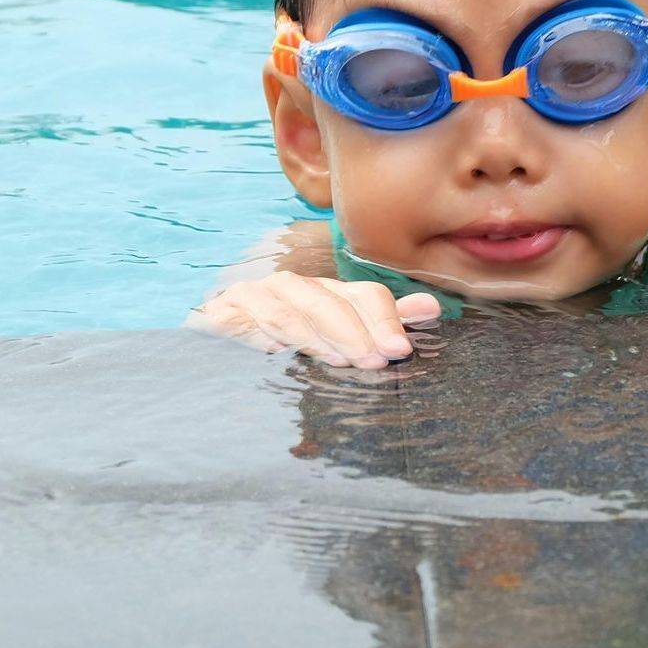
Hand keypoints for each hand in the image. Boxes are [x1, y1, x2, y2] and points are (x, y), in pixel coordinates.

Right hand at [186, 272, 440, 368]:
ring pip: (288, 313)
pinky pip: (240, 323)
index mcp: (324, 292)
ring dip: (315, 336)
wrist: (217, 341)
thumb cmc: (287, 341)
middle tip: (375, 359)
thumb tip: (431, 307)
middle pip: (327, 301)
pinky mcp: (219, 317)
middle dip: (353, 330)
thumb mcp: (338, 330)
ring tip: (339, 359)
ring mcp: (253, 300)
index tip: (399, 350)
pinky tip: (274, 350)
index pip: (361, 295)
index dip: (382, 319)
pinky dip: (258, 334)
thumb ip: (380, 320)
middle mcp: (290, 289)